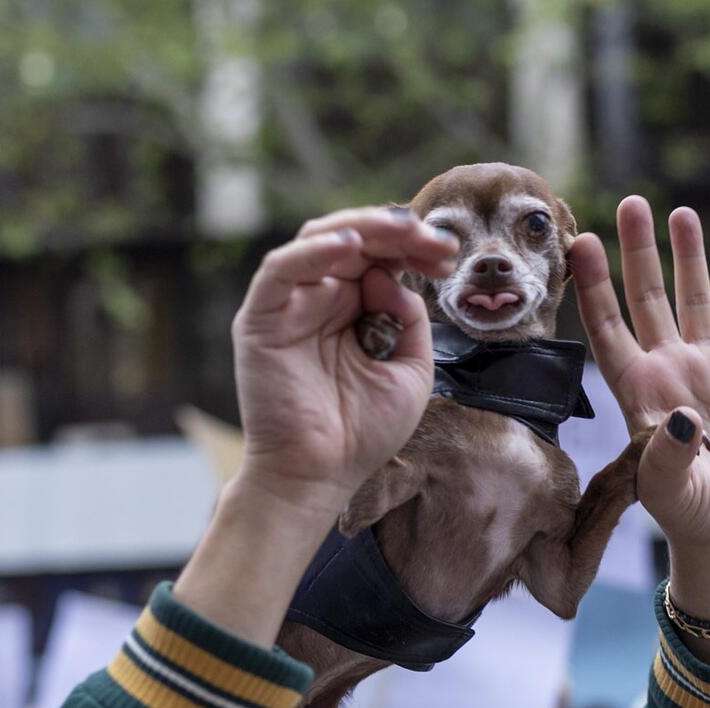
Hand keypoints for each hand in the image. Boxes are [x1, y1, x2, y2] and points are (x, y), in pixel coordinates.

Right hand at [172, 209, 455, 645]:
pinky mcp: (261, 319)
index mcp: (354, 310)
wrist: (320, 477)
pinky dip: (313, 252)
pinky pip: (280, 270)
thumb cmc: (362, 433)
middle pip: (354, 240)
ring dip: (362, 229)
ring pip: (317, 241)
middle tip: (433, 239)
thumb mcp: (410, 371)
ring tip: (401, 231)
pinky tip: (349, 247)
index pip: (381, 257)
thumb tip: (392, 278)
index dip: (414, 248)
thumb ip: (410, 319)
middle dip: (396, 232)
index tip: (448, 256)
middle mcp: (320, 299)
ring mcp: (289, 306)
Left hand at [572, 198, 709, 650]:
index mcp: (638, 392)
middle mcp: (668, 372)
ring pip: (694, 301)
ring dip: (687, 259)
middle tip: (630, 202)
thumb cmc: (691, 515)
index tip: (580, 243)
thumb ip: (670, 453)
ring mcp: (707, 373)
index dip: (593, 286)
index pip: (607, 327)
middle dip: (637, 252)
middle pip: (646, 299)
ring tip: (682, 212)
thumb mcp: (671, 489)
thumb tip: (682, 417)